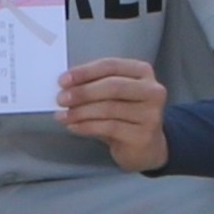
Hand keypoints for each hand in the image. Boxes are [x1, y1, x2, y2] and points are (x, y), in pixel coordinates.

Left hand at [56, 56, 171, 173]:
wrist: (147, 148)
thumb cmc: (125, 116)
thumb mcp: (114, 96)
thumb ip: (95, 86)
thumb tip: (65, 86)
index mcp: (143, 72)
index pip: (111, 66)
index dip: (85, 72)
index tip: (63, 80)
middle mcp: (152, 90)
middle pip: (112, 86)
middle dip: (83, 92)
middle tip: (61, 98)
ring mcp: (151, 114)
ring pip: (109, 108)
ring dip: (80, 112)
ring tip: (63, 116)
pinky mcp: (144, 135)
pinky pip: (109, 127)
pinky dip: (87, 126)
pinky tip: (74, 126)